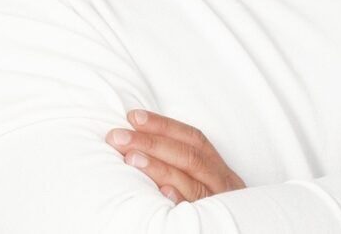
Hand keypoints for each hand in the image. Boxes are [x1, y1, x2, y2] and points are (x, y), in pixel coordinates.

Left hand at [105, 109, 245, 203]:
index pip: (192, 139)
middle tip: (118, 137)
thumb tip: (142, 147)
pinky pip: (197, 213)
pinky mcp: (214, 225)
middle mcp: (222, 183)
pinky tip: (160, 192)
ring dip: (159, 168)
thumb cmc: (217, 207)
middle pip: (188, 157)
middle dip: (152, 142)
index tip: (133, 116)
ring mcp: (218, 204)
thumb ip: (184, 166)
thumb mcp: (208, 184)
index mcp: (219, 169)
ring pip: (192, 183)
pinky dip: (180, 201)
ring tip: (131, 158)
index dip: (163, 125)